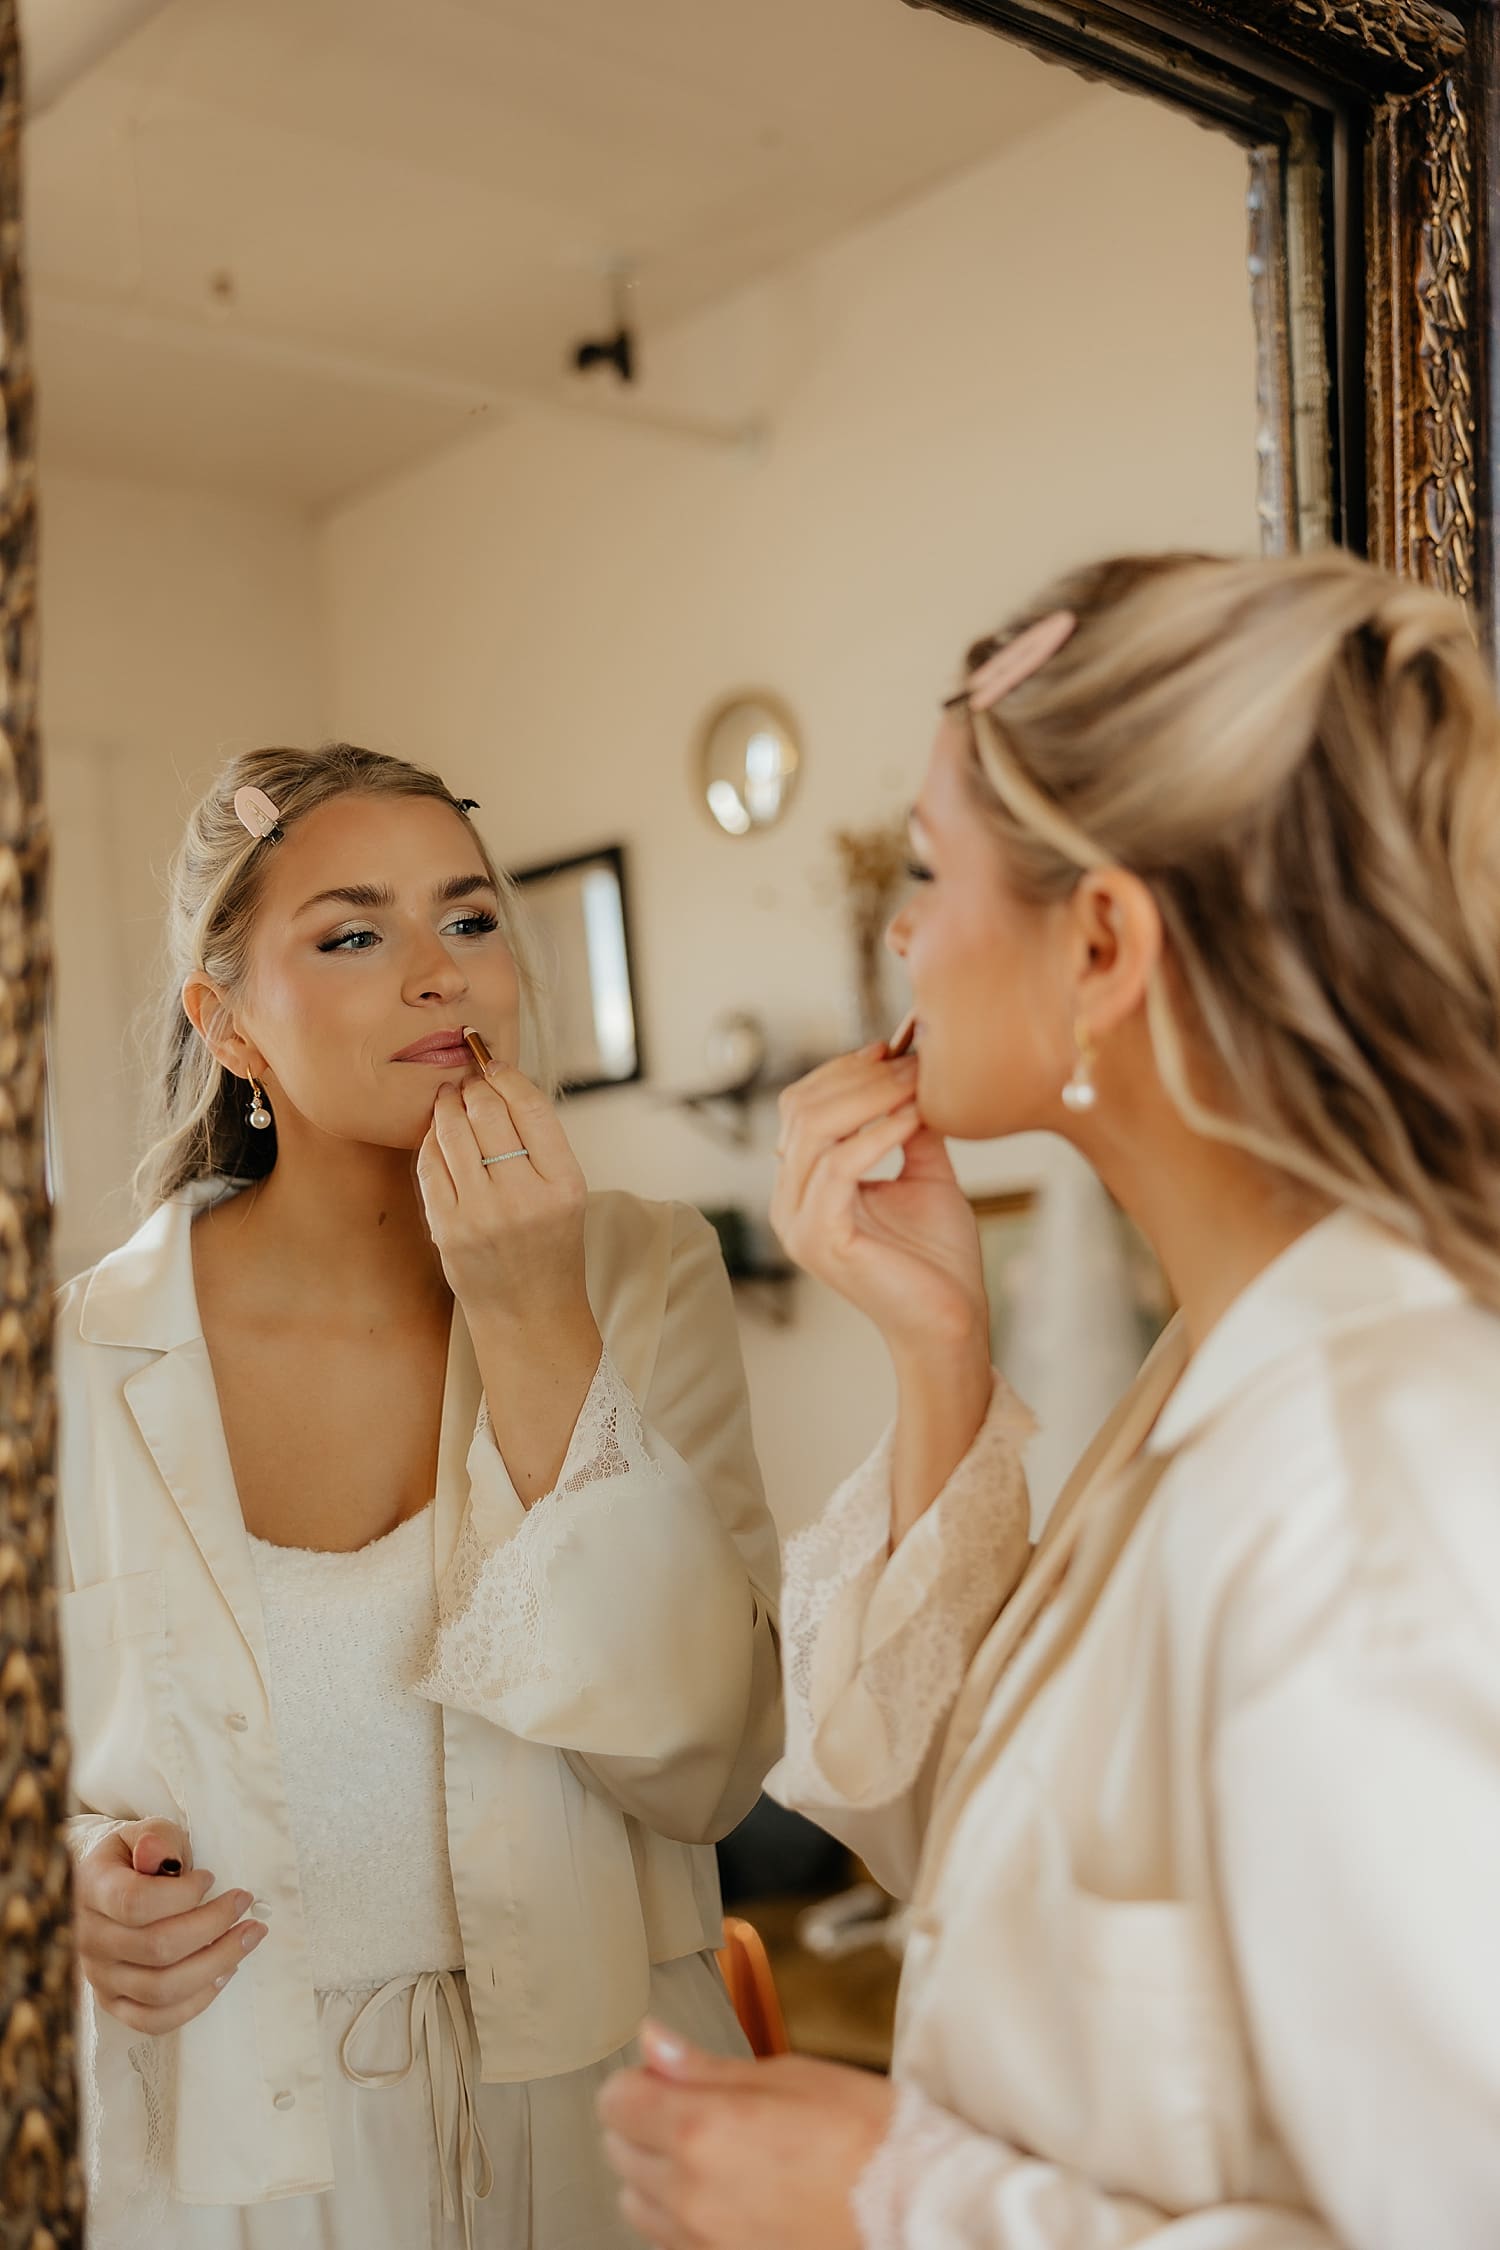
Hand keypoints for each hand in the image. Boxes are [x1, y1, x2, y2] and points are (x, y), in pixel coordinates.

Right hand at [74, 1819, 264, 2035]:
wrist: (113, 1888)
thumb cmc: (138, 1858)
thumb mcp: (147, 1834)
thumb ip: (157, 1839)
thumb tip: (156, 1852)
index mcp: (92, 1890)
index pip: (136, 1903)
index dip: (183, 1894)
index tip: (211, 1878)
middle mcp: (90, 1939)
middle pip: (157, 1948)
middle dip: (214, 1926)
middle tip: (245, 1904)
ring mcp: (100, 1977)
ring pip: (161, 1989)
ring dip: (217, 1963)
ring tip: (248, 1936)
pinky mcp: (114, 2003)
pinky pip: (154, 2020)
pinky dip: (196, 2001)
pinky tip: (224, 1971)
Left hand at [416, 1064, 591, 1332]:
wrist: (529, 1314)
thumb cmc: (550, 1247)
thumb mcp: (567, 1195)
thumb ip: (539, 1145)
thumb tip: (498, 1084)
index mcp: (565, 1184)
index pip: (532, 1108)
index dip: (507, 1076)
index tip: (494, 1064)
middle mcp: (524, 1197)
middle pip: (489, 1113)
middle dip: (473, 1086)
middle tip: (468, 1077)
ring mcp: (482, 1215)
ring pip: (453, 1133)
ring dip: (447, 1105)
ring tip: (449, 1097)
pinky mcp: (447, 1228)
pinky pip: (430, 1166)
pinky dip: (431, 1140)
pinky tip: (437, 1132)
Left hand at [598, 2021, 892, 2249]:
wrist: (917, 2215)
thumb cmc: (868, 2139)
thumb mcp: (791, 2076)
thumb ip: (706, 2067)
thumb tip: (653, 2042)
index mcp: (701, 2130)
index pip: (616, 2102)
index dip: (639, 2079)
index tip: (667, 2073)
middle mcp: (690, 2195)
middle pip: (618, 2153)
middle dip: (643, 2122)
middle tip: (695, 2106)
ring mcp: (703, 2244)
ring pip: (637, 2205)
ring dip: (657, 2175)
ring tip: (713, 2154)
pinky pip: (671, 2243)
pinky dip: (681, 2218)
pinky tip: (728, 2196)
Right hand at [771, 1044, 988, 1365]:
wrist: (951, 1323)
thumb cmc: (938, 1258)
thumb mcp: (924, 1174)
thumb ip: (910, 1126)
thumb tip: (916, 1070)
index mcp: (804, 1186)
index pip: (803, 1106)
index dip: (844, 1070)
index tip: (893, 1048)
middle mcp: (789, 1203)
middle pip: (802, 1109)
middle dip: (859, 1075)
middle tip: (911, 1060)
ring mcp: (798, 1223)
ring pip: (815, 1130)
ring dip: (871, 1096)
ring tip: (916, 1083)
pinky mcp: (822, 1239)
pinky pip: (838, 1166)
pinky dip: (877, 1133)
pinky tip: (913, 1117)